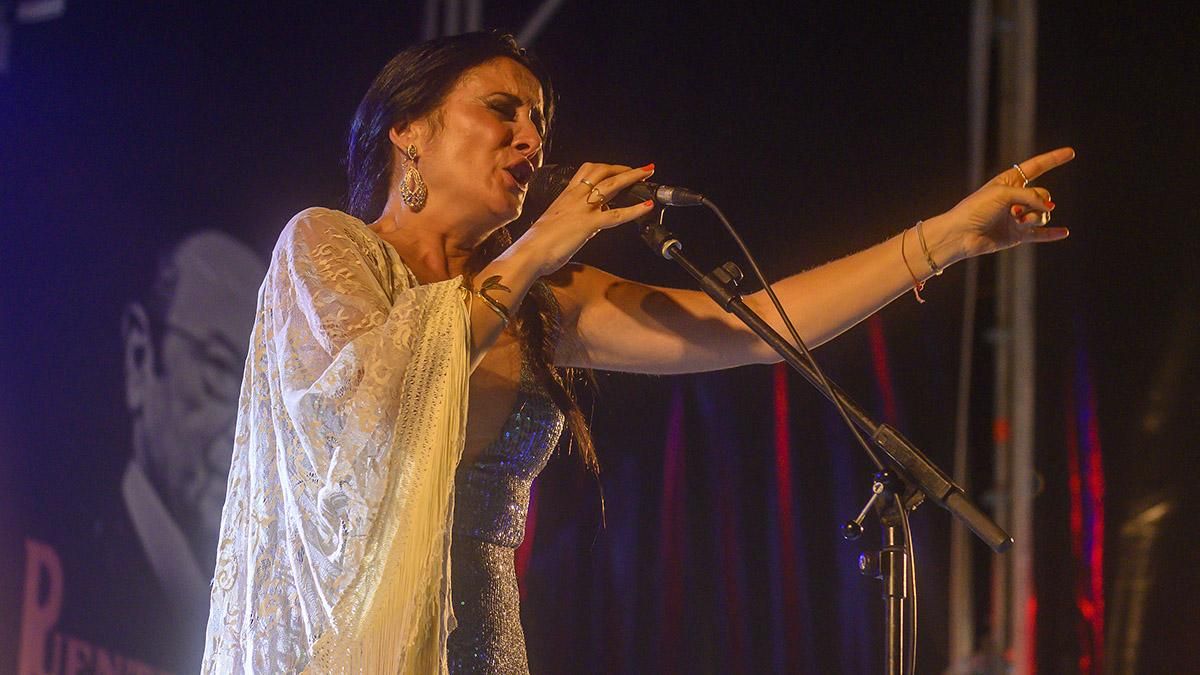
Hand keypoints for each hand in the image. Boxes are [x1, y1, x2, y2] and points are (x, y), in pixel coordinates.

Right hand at [518, 162, 655, 274]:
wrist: (529, 252)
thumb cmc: (538, 243)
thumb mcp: (557, 225)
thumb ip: (576, 221)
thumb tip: (591, 227)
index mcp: (566, 195)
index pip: (587, 171)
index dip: (607, 168)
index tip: (619, 169)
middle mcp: (574, 197)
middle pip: (602, 171)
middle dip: (624, 168)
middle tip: (642, 168)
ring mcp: (582, 208)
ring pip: (611, 185)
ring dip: (632, 177)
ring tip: (648, 173)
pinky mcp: (588, 224)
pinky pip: (616, 214)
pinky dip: (635, 209)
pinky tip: (647, 206)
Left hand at [939, 147, 1074, 260]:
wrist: (961, 235)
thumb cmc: (976, 208)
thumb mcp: (1004, 193)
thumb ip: (1030, 197)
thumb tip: (1049, 209)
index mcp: (1009, 182)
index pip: (1036, 167)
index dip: (1053, 159)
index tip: (1071, 152)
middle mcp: (1015, 199)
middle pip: (1043, 194)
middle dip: (1037, 201)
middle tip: (1016, 211)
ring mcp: (1017, 218)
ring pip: (1043, 214)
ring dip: (1035, 218)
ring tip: (1018, 222)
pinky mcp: (1017, 236)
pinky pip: (1040, 234)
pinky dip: (1052, 233)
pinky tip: (1064, 232)